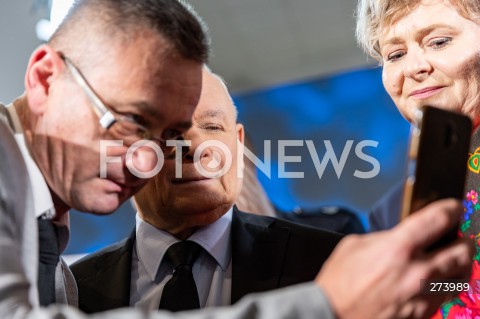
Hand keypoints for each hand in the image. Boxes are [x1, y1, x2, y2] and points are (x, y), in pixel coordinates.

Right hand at [316, 199, 472, 318]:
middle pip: (463, 251)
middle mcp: (416, 271)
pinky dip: (444, 285)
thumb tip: (399, 235)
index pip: (439, 219)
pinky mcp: (422, 312)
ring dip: (459, 265)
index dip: (451, 209)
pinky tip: (434, 281)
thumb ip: (384, 237)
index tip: (453, 208)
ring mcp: (422, 294)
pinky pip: (445, 296)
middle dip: (464, 240)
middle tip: (458, 237)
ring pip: (461, 276)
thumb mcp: (355, 244)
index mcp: (398, 247)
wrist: (334, 313)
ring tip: (452, 260)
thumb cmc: (340, 281)